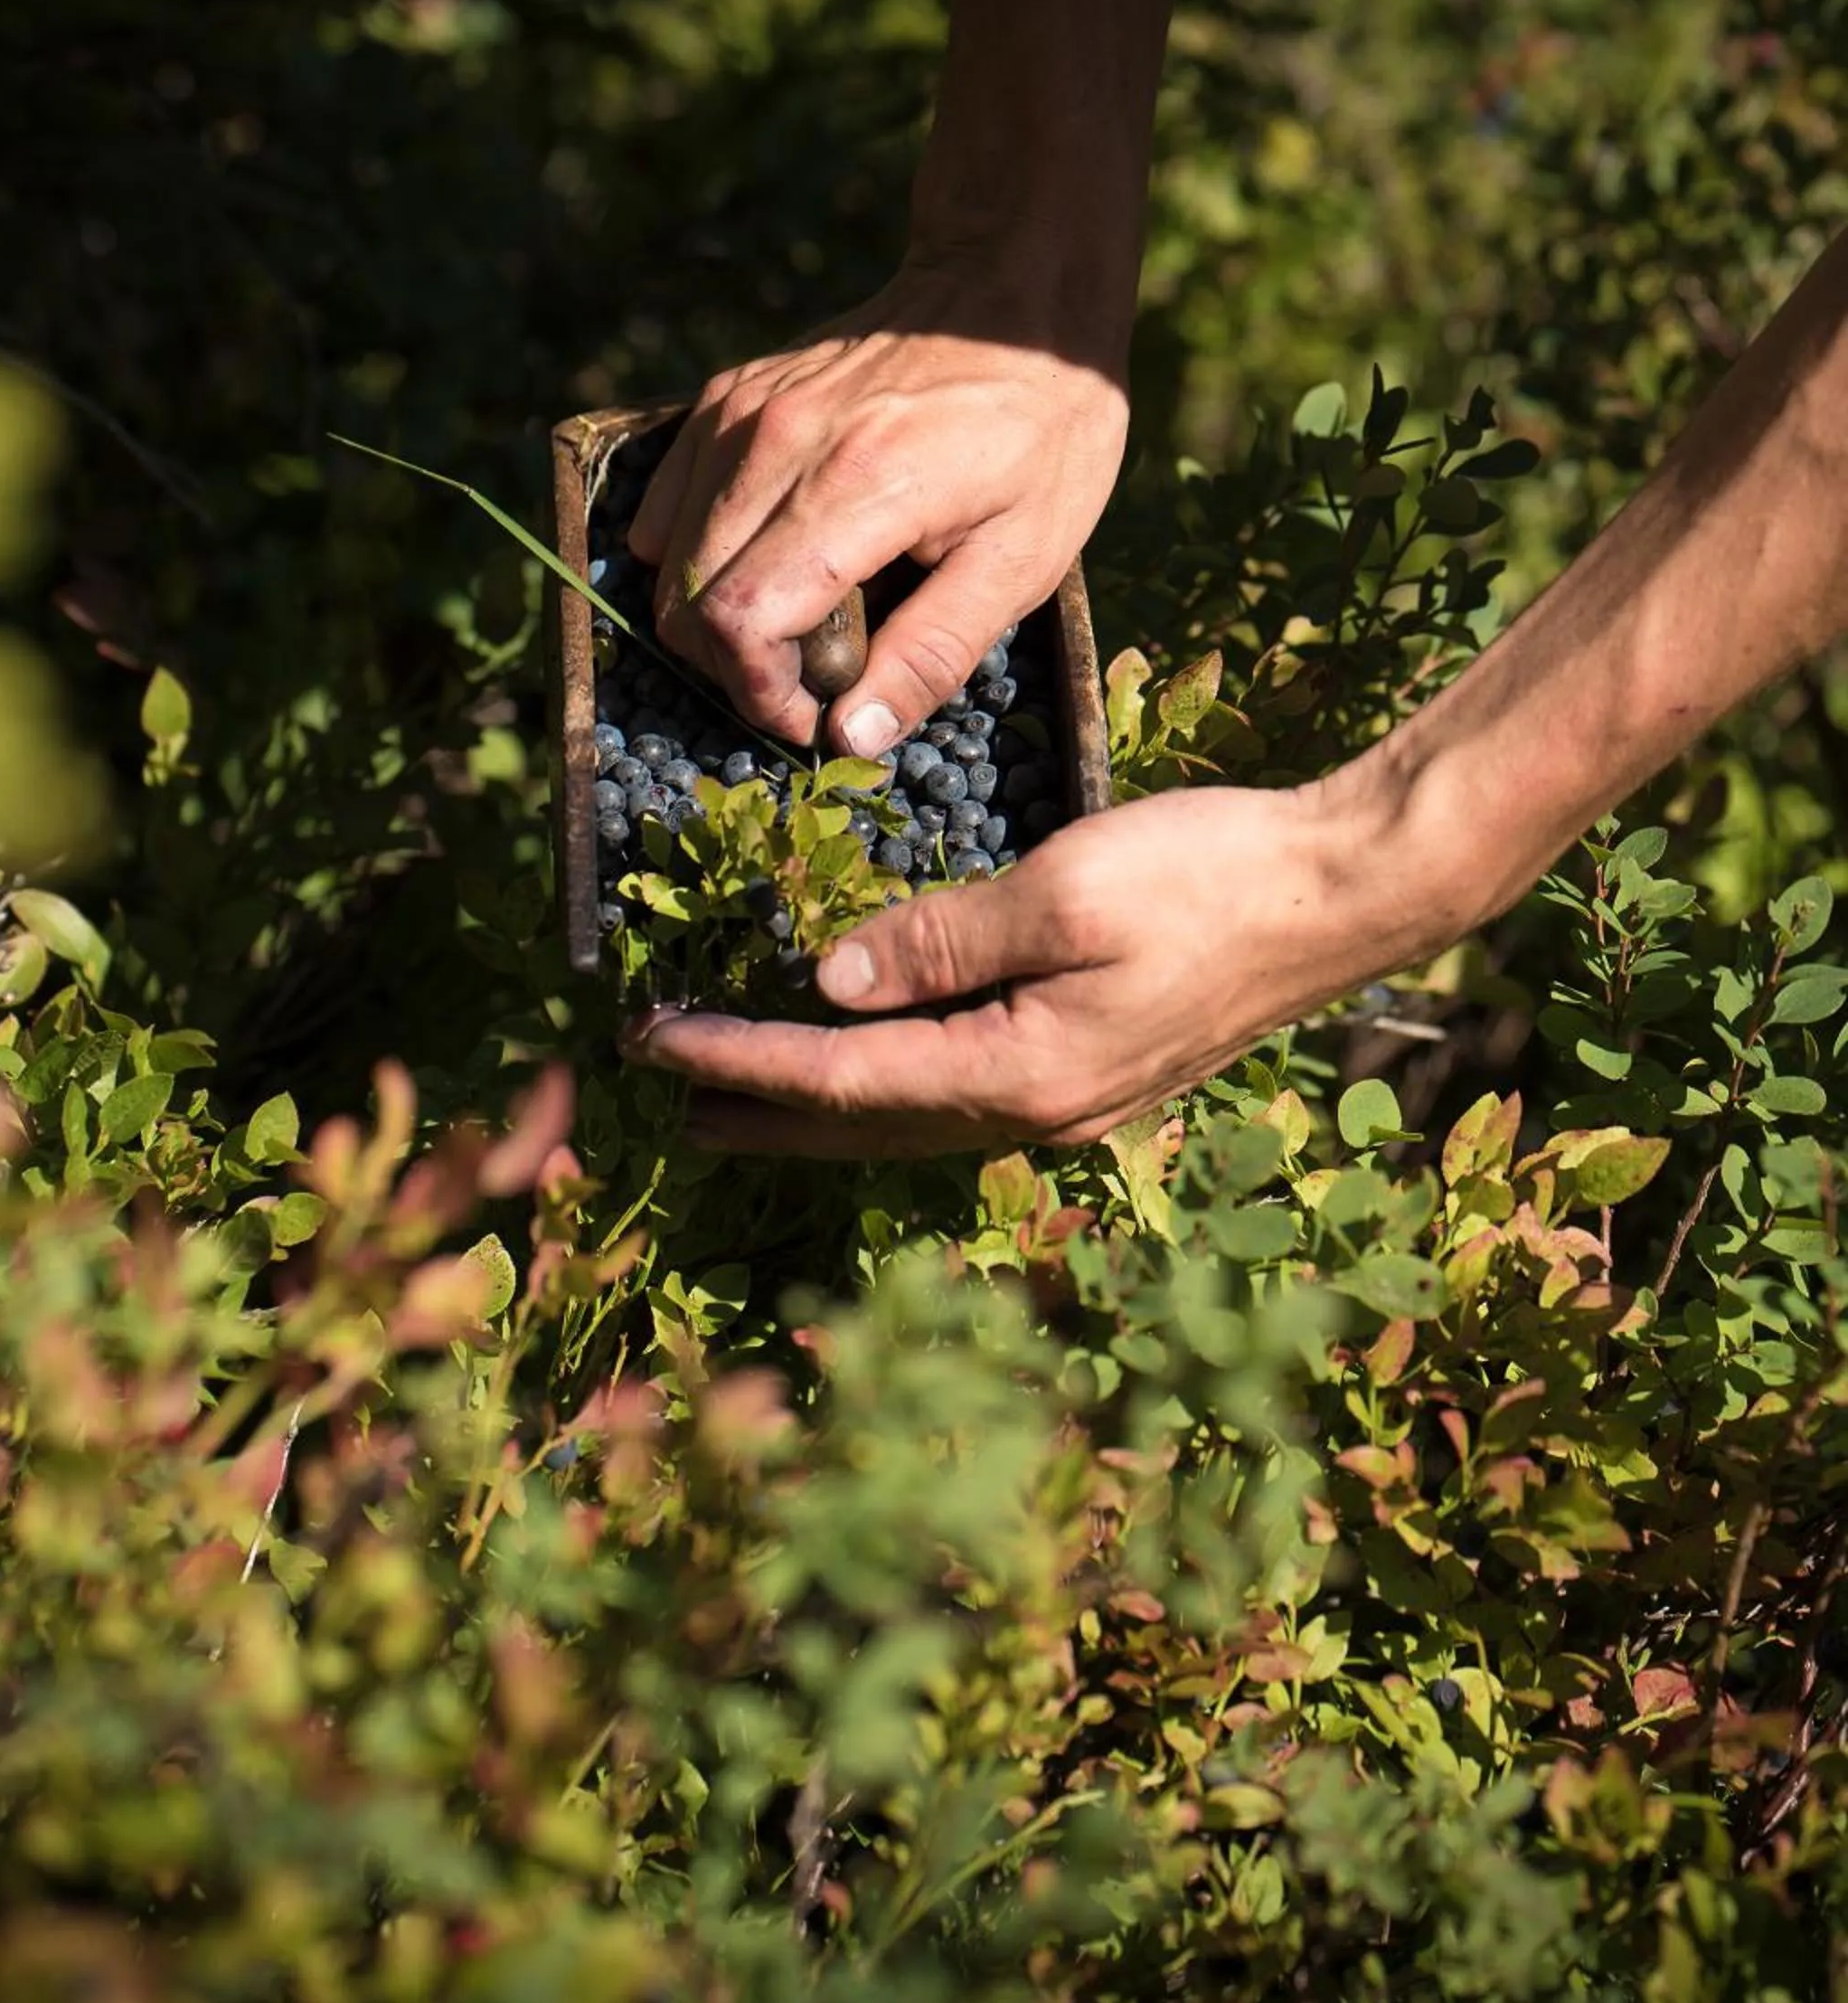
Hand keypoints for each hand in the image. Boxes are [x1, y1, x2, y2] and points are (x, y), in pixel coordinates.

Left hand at [619, 777, 1455, 1153]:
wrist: (1349, 893)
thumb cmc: (1213, 878)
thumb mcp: (1064, 890)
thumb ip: (940, 940)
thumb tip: (831, 982)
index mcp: (1019, 1074)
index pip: (840, 1078)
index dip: (739, 1058)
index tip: (653, 1038)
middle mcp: (1038, 1111)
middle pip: (866, 1124)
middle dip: (761, 1108)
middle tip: (667, 1097)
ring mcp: (1073, 1099)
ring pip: (912, 1116)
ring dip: (820, 1103)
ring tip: (739, 1095)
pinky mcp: (1096, 1070)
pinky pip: (959, 1093)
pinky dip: (888, 1083)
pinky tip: (868, 1060)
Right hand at [627, 261, 1127, 754]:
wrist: (1017, 294)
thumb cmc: (1042, 432)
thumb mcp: (1024, 558)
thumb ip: (932, 652)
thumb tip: (849, 735)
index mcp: (856, 488)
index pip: (741, 619)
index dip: (760, 692)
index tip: (811, 714)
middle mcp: (779, 443)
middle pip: (687, 595)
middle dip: (733, 665)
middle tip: (803, 680)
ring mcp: (743, 410)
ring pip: (665, 552)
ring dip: (710, 613)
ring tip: (789, 624)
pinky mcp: (729, 393)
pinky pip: (669, 498)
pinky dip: (692, 550)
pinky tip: (760, 560)